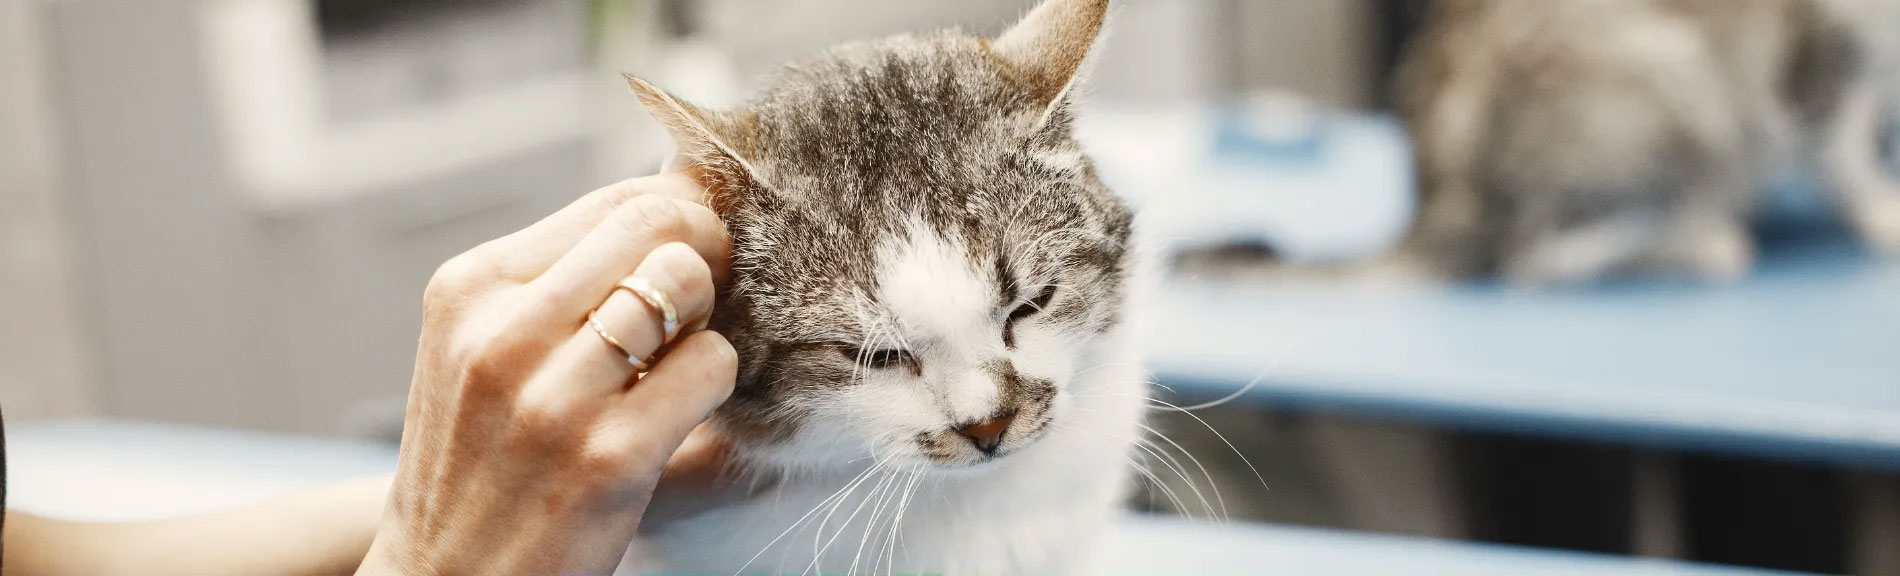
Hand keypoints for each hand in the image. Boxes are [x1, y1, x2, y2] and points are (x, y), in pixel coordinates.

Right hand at [358, 172, 736, 574]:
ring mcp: (553, 395)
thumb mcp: (483, 351)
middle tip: (707, 299)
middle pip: (657, 225)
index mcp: (470, 290)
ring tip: (680, 361)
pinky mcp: (609, 454)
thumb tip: (677, 199)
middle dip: (707, 251)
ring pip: (687, 283)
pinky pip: (711, 365)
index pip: (615, 202)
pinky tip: (682, 413)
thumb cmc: (483, 461)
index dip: (679, 217)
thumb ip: (559, 282)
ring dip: (708, 319)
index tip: (694, 251)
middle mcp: (502, 331)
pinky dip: (717, 382)